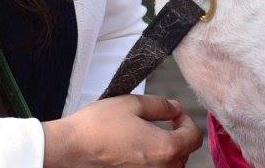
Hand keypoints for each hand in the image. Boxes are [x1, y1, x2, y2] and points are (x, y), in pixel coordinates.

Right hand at [43, 95, 202, 167]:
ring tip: (145, 134)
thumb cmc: (98, 126)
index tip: (174, 115)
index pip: (194, 138)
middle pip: (183, 154)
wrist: (71, 149)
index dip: (187, 122)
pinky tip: (134, 147)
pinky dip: (150, 160)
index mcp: (166, 148)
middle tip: (161, 122)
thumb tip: (175, 108)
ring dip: (164, 150)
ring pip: (168, 165)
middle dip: (176, 136)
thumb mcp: (132, 104)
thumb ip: (160, 106)